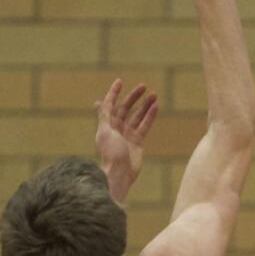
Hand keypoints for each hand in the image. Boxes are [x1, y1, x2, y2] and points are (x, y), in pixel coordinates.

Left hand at [95, 79, 158, 204]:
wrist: (120, 173)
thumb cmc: (110, 153)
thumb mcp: (105, 132)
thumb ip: (104, 116)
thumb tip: (98, 102)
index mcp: (106, 125)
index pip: (110, 104)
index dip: (113, 93)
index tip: (120, 81)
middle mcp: (116, 128)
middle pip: (125, 108)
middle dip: (133, 97)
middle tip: (143, 86)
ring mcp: (127, 135)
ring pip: (137, 115)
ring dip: (144, 105)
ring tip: (154, 95)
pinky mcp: (138, 142)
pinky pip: (145, 125)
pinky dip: (150, 116)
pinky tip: (156, 107)